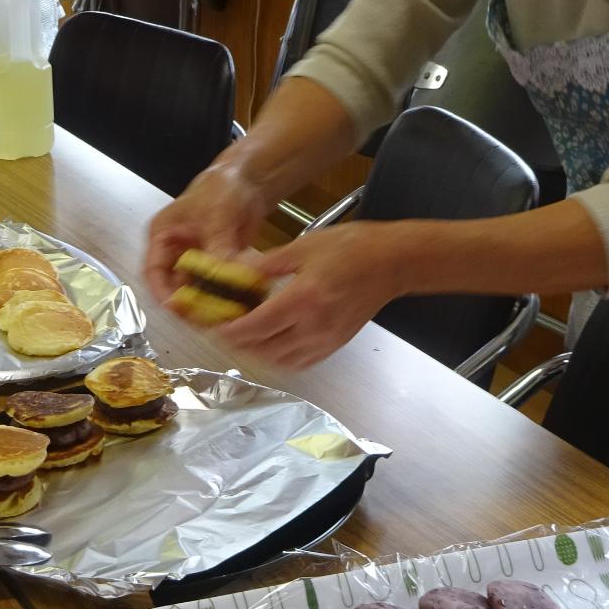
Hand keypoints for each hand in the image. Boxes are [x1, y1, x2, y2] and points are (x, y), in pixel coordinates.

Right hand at [144, 164, 275, 303]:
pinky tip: (239, 304)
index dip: (162, 293)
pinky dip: (226, 296)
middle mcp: (175, 252)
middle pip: (174, 287)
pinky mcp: (216, 265)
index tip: (176, 308)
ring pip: (197, 290)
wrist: (250, 180)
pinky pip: (217, 287)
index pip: (153, 271)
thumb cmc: (222, 188)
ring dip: (209, 303)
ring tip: (224, 315)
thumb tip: (221, 273)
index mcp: (162, 236)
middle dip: (189, 304)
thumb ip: (217, 245)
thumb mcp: (217, 215)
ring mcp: (196, 260)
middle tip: (205, 319)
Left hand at [215, 223, 403, 370]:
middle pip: (263, 349)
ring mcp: (326, 339)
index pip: (255, 327)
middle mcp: (314, 326)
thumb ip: (268, 264)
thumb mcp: (304, 246)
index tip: (215, 326)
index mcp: (303, 299)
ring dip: (258, 353)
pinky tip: (273, 343)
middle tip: (225, 329)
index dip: (230, 331)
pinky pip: (301, 362)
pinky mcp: (335, 344)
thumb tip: (239, 271)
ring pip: (280, 361)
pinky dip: (281, 358)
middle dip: (239, 343)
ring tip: (246, 336)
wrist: (392, 262)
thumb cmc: (354, 248)